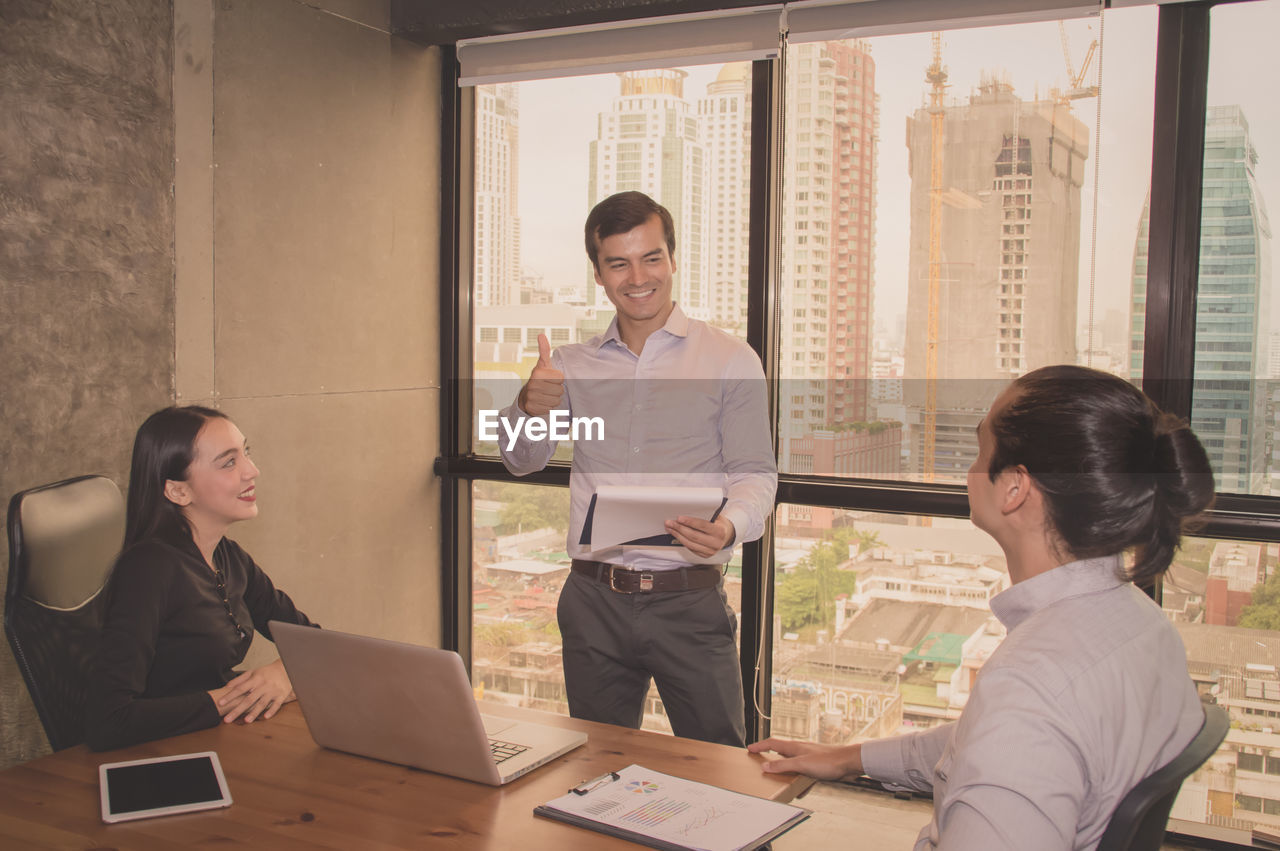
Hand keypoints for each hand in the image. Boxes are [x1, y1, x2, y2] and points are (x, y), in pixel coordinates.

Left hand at [208, 659, 294, 723]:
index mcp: (255, 679)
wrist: (286, 668)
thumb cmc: (267, 672)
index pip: (240, 688)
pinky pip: (276, 704)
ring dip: (254, 712)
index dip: (230, 696)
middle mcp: (263, 685)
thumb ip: (240, 679)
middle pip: (249, 699)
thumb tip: (227, 686)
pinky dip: (271, 711)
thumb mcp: (253, 672)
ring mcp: (272, 691)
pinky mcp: (281, 695)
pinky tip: (265, 717)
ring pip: (262, 703)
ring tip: (246, 721)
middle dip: (237, 710)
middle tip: (227, 719)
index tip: (220, 703)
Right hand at [517, 334, 564, 417]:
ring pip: (557, 400)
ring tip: (545, 394)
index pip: (561, 378)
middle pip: (560, 390)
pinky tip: (542, 402)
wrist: (526, 396)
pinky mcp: (533, 408)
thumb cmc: (539, 379)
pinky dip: (548, 406)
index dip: (558, 379)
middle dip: (556, 389)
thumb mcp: (542, 365)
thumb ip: (544, 350)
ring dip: (553, 398)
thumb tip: (541, 335)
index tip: (550, 378)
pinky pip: (551, 409)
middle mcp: (533, 385)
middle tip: (548, 387)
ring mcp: (532, 397)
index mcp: (537, 373)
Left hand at [665, 514, 735, 558]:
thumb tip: (688, 510)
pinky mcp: (705, 556)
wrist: (727, 535)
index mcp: (720, 531)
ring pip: (690, 544)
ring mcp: (711, 551)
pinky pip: (691, 548)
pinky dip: (682, 541)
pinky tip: (676, 535)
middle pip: (694, 536)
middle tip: (670, 522)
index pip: (703, 526)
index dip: (690, 522)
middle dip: (680, 528)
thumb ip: (706, 515)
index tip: (679, 518)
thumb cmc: (719, 524)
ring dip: (677, 535)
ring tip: (670, 528)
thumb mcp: (716, 517)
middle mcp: (716, 543)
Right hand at [747, 737, 863, 780]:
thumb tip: (765, 767)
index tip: (750, 748)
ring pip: (792, 765)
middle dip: (771, 758)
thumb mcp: (801, 765)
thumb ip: (783, 766)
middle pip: (781, 753)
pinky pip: (803, 774)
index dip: (760, 746)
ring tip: (779, 781)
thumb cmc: (828, 760)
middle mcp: (800, 751)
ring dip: (785, 772)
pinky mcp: (817, 767)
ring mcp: (809, 758)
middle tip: (761, 763)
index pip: (772, 743)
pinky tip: (801, 791)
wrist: (849, 763)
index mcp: (794, 747)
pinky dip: (799, 782)